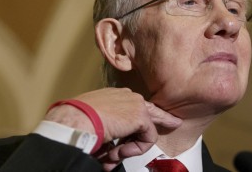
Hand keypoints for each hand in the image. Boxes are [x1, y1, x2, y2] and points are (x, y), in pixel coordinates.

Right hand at [45, 88, 181, 170]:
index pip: (136, 105)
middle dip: (163, 120)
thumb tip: (112, 148)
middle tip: (175, 123)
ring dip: (132, 147)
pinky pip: (148, 138)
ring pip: (147, 130)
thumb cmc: (77, 121)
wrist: (75, 120)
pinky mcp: (140, 116)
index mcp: (115, 96)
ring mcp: (136, 105)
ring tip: (116, 154)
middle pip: (152, 111)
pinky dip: (137, 149)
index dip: (146, 116)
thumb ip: (110, 130)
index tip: (152, 121)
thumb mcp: (95, 122)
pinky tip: (121, 151)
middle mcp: (127, 97)